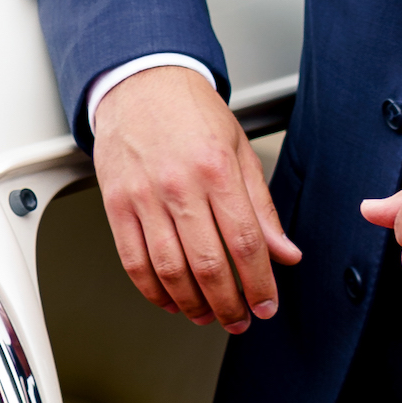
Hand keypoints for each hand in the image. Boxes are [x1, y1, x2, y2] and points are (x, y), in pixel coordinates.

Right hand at [92, 66, 302, 331]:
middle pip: (208, 264)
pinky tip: (171, 300)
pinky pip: (134, 261)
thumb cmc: (191, 114)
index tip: (266, 305)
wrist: (140, 83)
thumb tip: (285, 253)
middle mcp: (179, 184)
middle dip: (229, 303)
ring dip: (192, 304)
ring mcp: (144, 196)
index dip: (259, 282)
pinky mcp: (116, 204)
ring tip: (209, 315)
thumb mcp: (240, 151)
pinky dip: (153, 291)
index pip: (245, 241)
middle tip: (240, 320)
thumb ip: (262, 208)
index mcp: (217, 169)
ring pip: (170, 270)